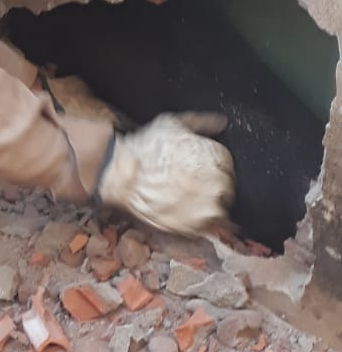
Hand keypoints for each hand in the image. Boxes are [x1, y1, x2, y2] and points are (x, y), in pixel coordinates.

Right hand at [96, 112, 234, 235]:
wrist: (123, 175)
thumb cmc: (145, 149)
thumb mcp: (173, 123)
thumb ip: (202, 123)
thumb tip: (220, 123)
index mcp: (217, 158)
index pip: (228, 168)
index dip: (211, 169)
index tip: (197, 171)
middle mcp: (218, 184)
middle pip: (226, 190)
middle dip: (210, 188)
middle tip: (188, 186)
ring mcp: (207, 208)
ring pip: (219, 211)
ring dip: (205, 207)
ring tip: (182, 201)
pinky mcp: (194, 227)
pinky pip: (205, 229)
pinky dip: (196, 223)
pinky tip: (180, 212)